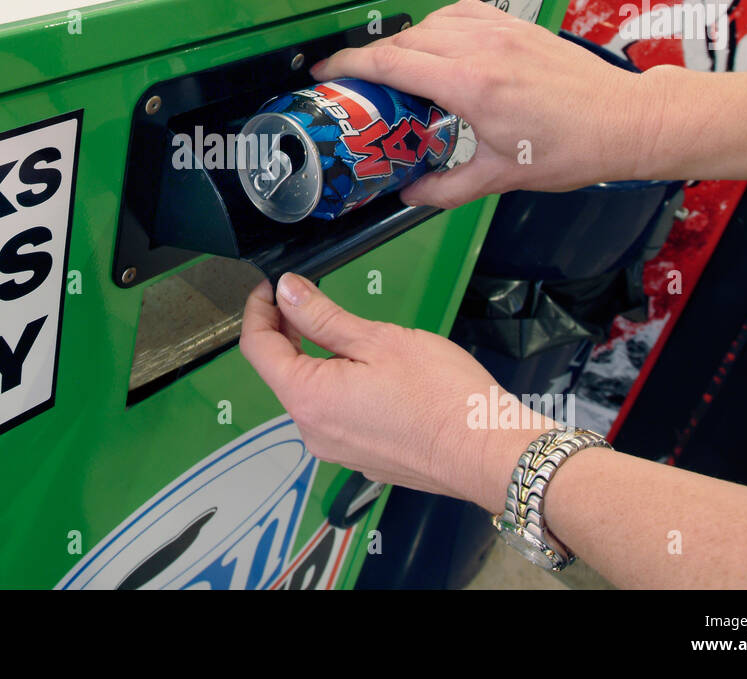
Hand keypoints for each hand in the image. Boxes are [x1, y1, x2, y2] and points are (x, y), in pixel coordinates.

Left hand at [239, 273, 556, 511]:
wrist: (488, 452)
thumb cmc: (443, 397)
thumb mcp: (378, 339)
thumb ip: (323, 316)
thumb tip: (287, 293)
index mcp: (308, 398)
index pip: (257, 348)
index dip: (259, 311)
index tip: (272, 288)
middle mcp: (313, 431)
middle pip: (283, 372)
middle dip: (290, 333)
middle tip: (310, 299)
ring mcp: (337, 449)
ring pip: (313, 394)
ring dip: (319, 361)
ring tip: (352, 335)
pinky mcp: (362, 457)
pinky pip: (338, 415)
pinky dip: (342, 387)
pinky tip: (373, 373)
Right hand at [310, 0, 665, 207]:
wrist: (624, 120)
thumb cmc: (570, 150)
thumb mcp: (500, 176)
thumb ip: (445, 187)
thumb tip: (409, 194)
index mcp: (471, 86)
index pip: (391, 61)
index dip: (349, 64)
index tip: (325, 73)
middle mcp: (481, 48)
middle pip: (403, 39)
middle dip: (371, 57)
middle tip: (355, 82)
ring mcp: (500, 30)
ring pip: (429, 22)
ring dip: (405, 41)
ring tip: (397, 70)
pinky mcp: (516, 25)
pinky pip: (461, 12)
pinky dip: (437, 25)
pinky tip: (437, 46)